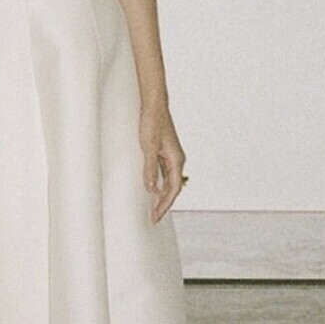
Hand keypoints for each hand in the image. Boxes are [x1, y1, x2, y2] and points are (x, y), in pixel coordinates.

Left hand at [139, 102, 187, 224]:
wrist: (154, 106)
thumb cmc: (153, 123)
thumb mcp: (148, 147)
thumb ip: (150, 168)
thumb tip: (151, 188)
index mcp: (176, 160)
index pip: (173, 189)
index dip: (165, 205)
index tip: (155, 216)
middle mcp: (177, 160)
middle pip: (173, 188)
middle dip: (164, 204)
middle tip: (153, 218)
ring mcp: (171, 156)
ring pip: (169, 182)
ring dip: (162, 196)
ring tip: (153, 208)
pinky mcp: (164, 152)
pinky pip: (164, 174)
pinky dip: (159, 185)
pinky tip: (152, 190)